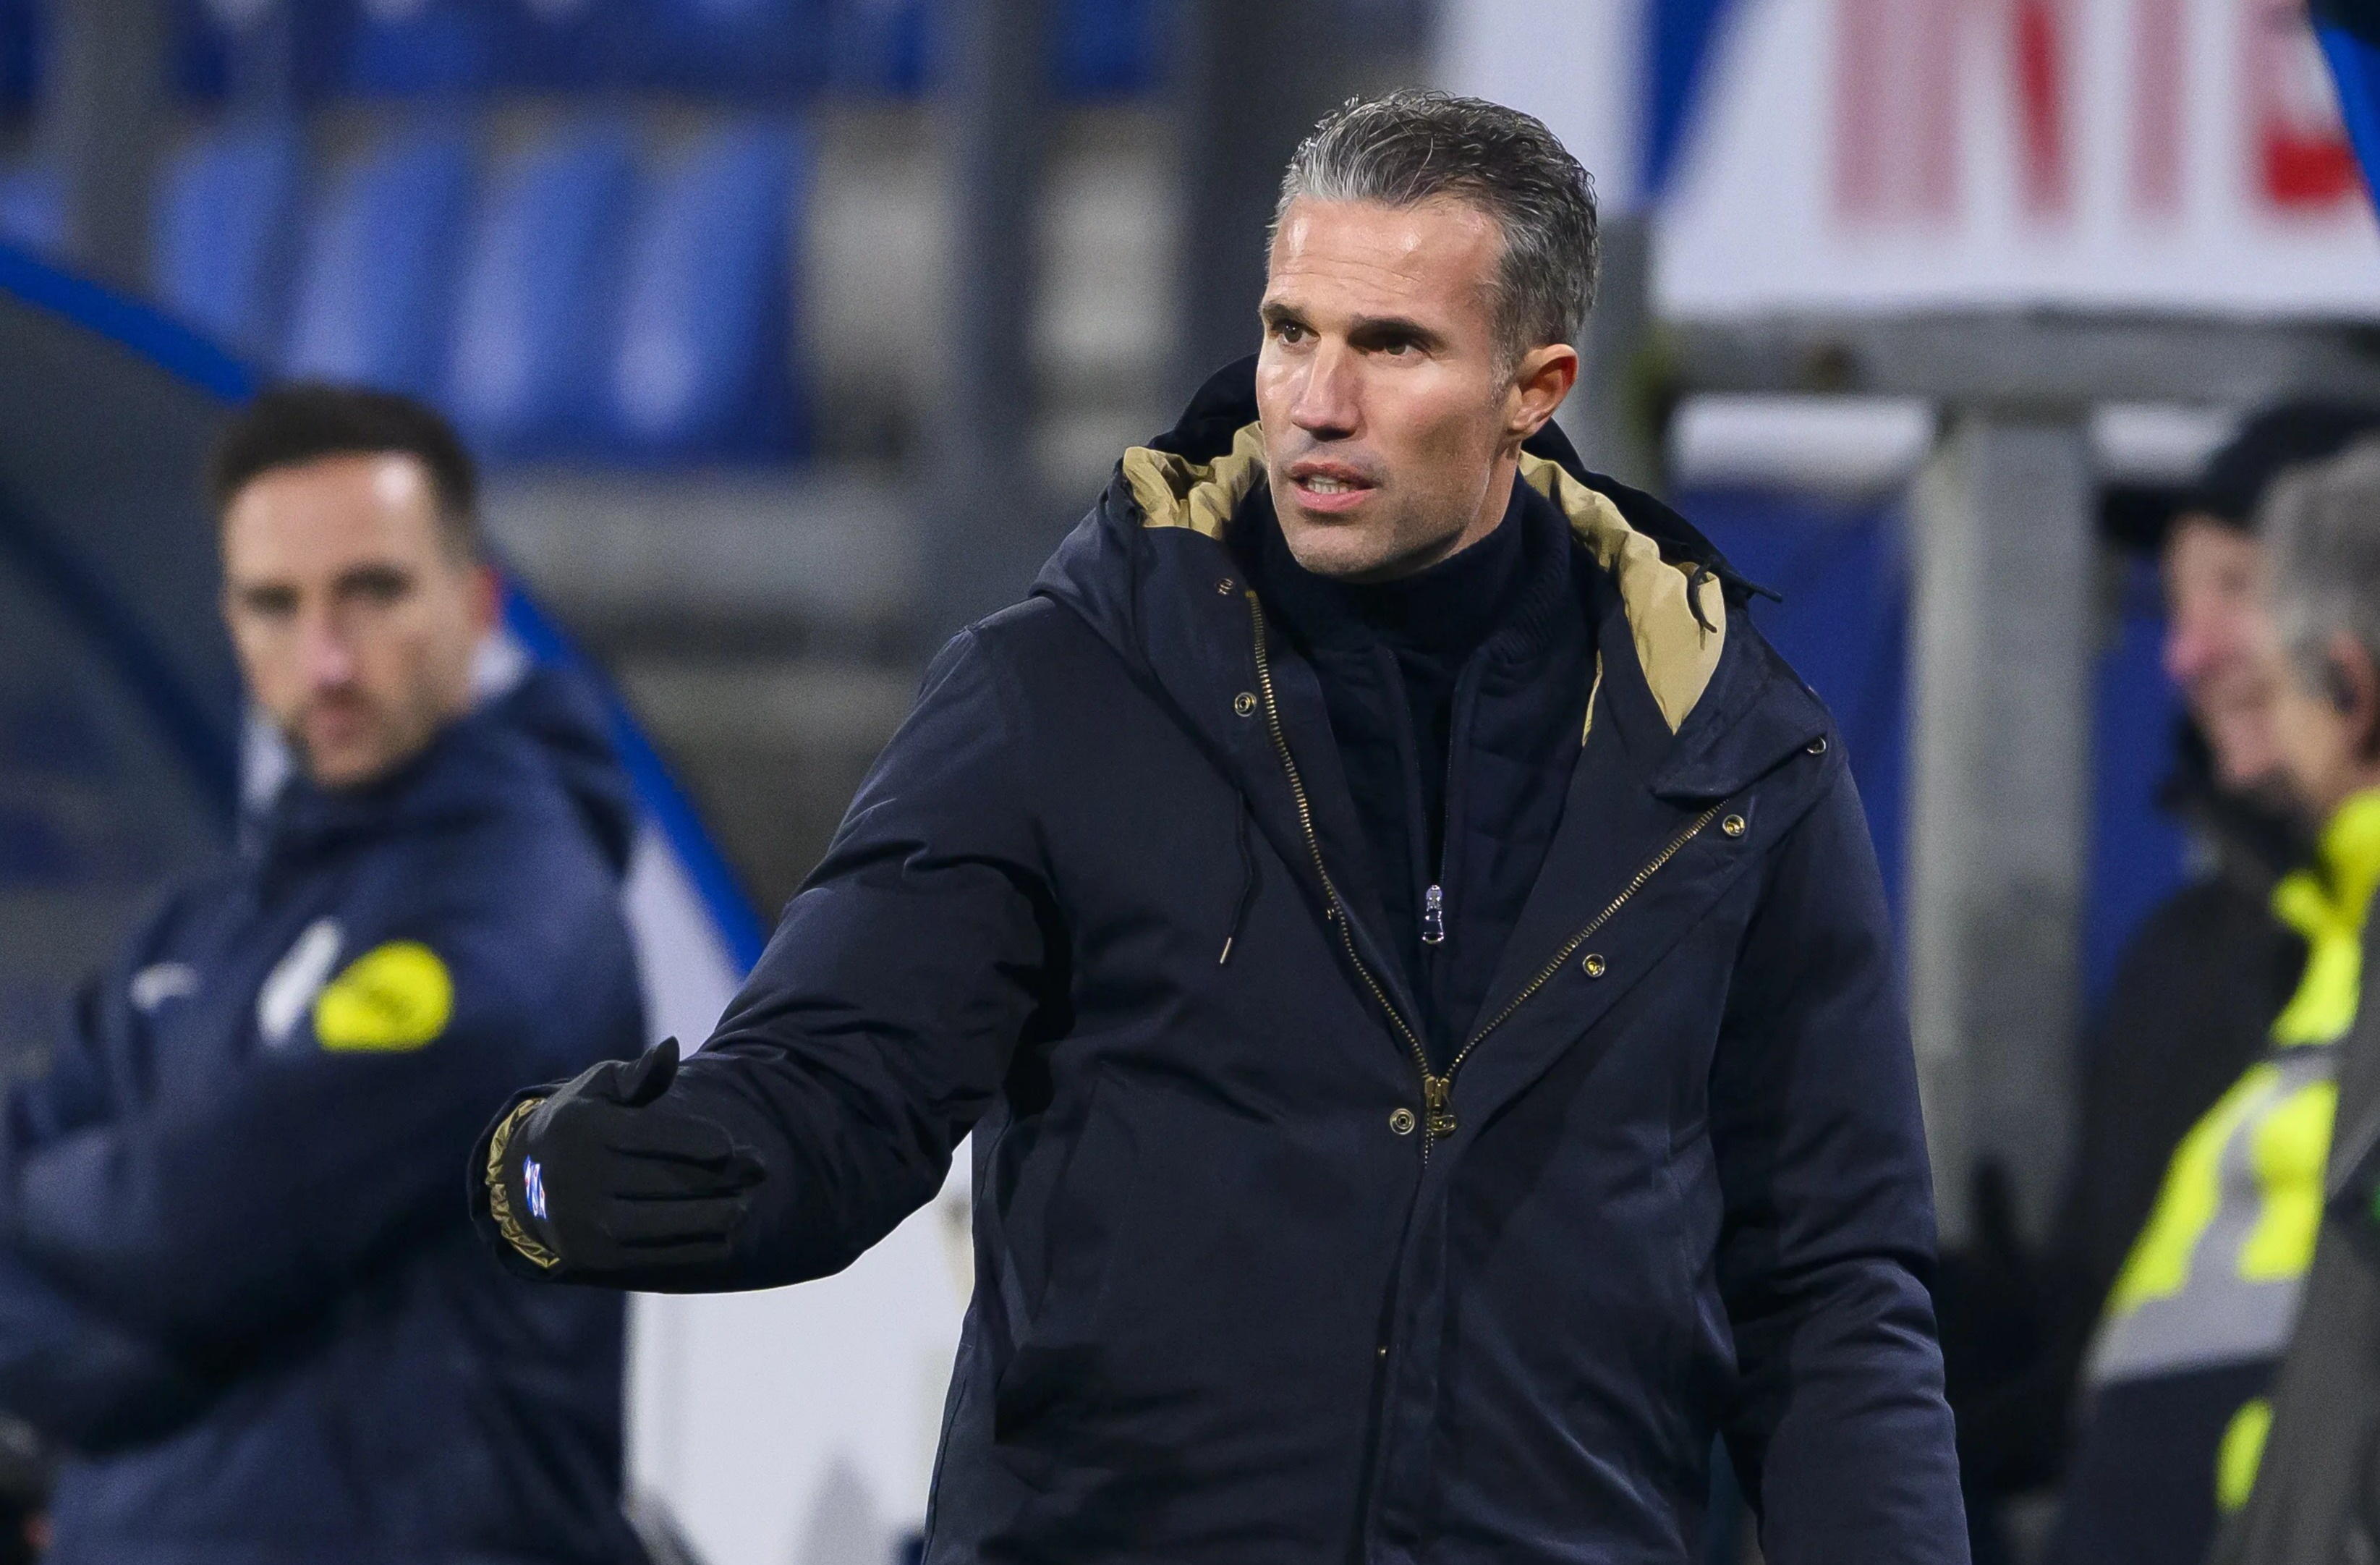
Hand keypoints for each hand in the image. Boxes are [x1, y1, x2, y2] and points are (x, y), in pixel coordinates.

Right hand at [503, 1039, 762, 1271]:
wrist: (525, 1185)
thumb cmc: (583, 1122)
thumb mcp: (600, 1088)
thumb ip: (640, 1074)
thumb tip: (672, 1048)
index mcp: (587, 1131)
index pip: (652, 1137)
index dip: (699, 1142)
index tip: (732, 1144)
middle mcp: (583, 1180)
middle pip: (669, 1181)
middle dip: (724, 1176)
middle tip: (760, 1169)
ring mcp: (590, 1224)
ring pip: (670, 1224)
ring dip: (718, 1215)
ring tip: (744, 1204)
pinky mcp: (601, 1259)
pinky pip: (662, 1256)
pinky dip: (700, 1246)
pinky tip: (724, 1232)